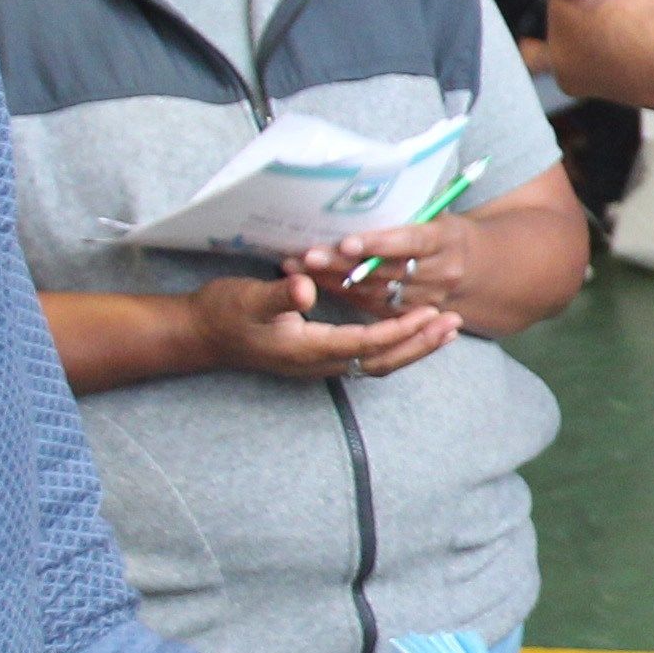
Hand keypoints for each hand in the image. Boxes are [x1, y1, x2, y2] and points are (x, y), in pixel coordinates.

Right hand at [185, 271, 458, 383]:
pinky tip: (410, 330)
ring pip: (378, 362)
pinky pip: (367, 357)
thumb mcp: (248, 298)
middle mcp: (319, 363)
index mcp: (308, 349)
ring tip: (445, 329)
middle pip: (382, 361)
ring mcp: (319, 363)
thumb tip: (307, 289)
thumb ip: (279, 294)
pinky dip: (394, 345)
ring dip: (412, 347)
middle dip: (420, 344)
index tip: (429, 314)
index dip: (399, 331)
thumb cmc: (222, 313)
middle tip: (453, 323)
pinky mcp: (318, 357)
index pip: (367, 343)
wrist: (199, 334)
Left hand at [295, 212, 486, 333]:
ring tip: (298, 267)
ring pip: (375, 291)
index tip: (347, 242)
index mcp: (447, 239)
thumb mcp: (435, 211)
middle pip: (387, 270)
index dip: (378, 243)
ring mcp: (428, 298)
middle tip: (308, 255)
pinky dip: (343, 293)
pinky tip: (315, 281)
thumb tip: (361, 188)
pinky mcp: (413, 313)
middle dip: (344, 264)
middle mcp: (441, 272)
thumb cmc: (442, 230)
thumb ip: (405, 209)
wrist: (476, 266)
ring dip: (334, 279)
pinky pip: (373, 305)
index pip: (411, 242)